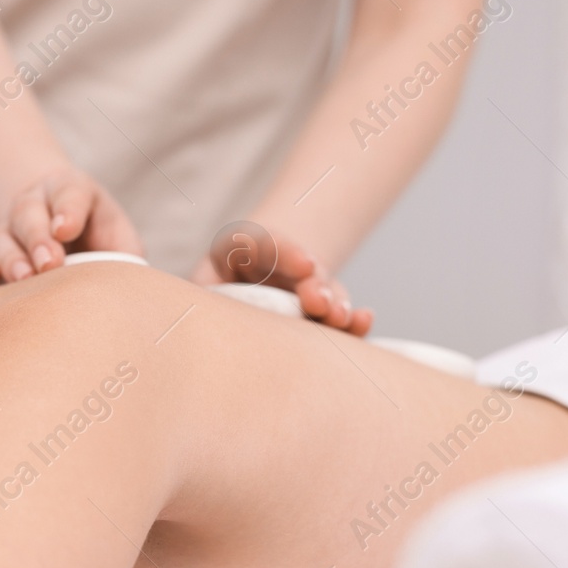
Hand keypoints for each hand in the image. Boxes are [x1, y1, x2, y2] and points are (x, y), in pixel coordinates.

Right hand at [0, 166, 142, 287]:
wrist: (64, 231)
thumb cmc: (100, 237)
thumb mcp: (119, 236)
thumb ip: (124, 253)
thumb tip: (127, 282)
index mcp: (71, 190)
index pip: (69, 192)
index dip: (68, 210)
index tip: (66, 230)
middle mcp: (35, 204)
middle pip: (30, 214)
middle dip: (39, 239)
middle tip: (50, 263)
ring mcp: (11, 229)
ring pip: (2, 238)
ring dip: (12, 258)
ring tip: (25, 278)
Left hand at [191, 228, 372, 336]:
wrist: (241, 286)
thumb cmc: (217, 284)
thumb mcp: (204, 279)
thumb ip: (205, 288)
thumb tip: (204, 305)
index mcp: (254, 250)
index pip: (271, 245)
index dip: (288, 255)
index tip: (306, 265)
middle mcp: (288, 268)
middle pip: (307, 274)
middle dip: (315, 286)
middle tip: (317, 301)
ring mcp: (310, 291)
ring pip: (328, 295)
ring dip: (335, 306)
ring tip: (338, 317)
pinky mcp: (322, 317)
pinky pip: (341, 318)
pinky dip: (353, 321)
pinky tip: (363, 322)